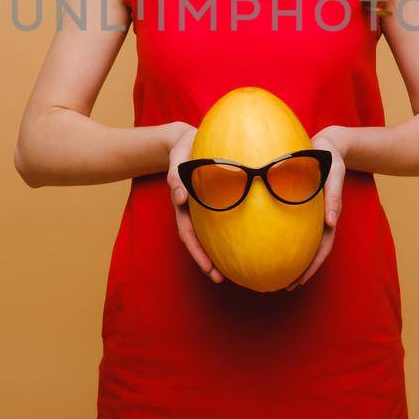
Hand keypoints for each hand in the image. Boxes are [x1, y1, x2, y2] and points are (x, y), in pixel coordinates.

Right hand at [165, 121, 222, 283]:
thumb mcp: (178, 159)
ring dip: (215, 252)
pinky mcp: (210, 200)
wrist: (186, 139)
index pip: (189, 234)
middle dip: (206, 262)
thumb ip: (176, 176)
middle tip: (219, 279)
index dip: (198, 253)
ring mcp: (200, 206)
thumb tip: (180, 197)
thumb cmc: (183, 149)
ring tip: (229, 270)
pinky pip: (217, 221)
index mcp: (184, 204)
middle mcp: (191, 209)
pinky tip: (242, 241)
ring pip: (207, 234)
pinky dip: (225, 234)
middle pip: (198, 241)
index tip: (209, 270)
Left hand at [285, 127, 347, 290]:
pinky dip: (288, 241)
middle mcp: (320, 219)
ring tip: (279, 275)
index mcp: (328, 214)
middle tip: (286, 287)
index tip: (300, 281)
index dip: (312, 266)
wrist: (327, 144)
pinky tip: (272, 245)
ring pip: (303, 243)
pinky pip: (295, 228)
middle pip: (312, 251)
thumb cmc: (330, 158)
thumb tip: (332, 222)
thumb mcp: (334, 173)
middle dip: (301, 271)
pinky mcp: (303, 207)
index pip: (322, 248)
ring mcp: (312, 215)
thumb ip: (335, 196)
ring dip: (295, 260)